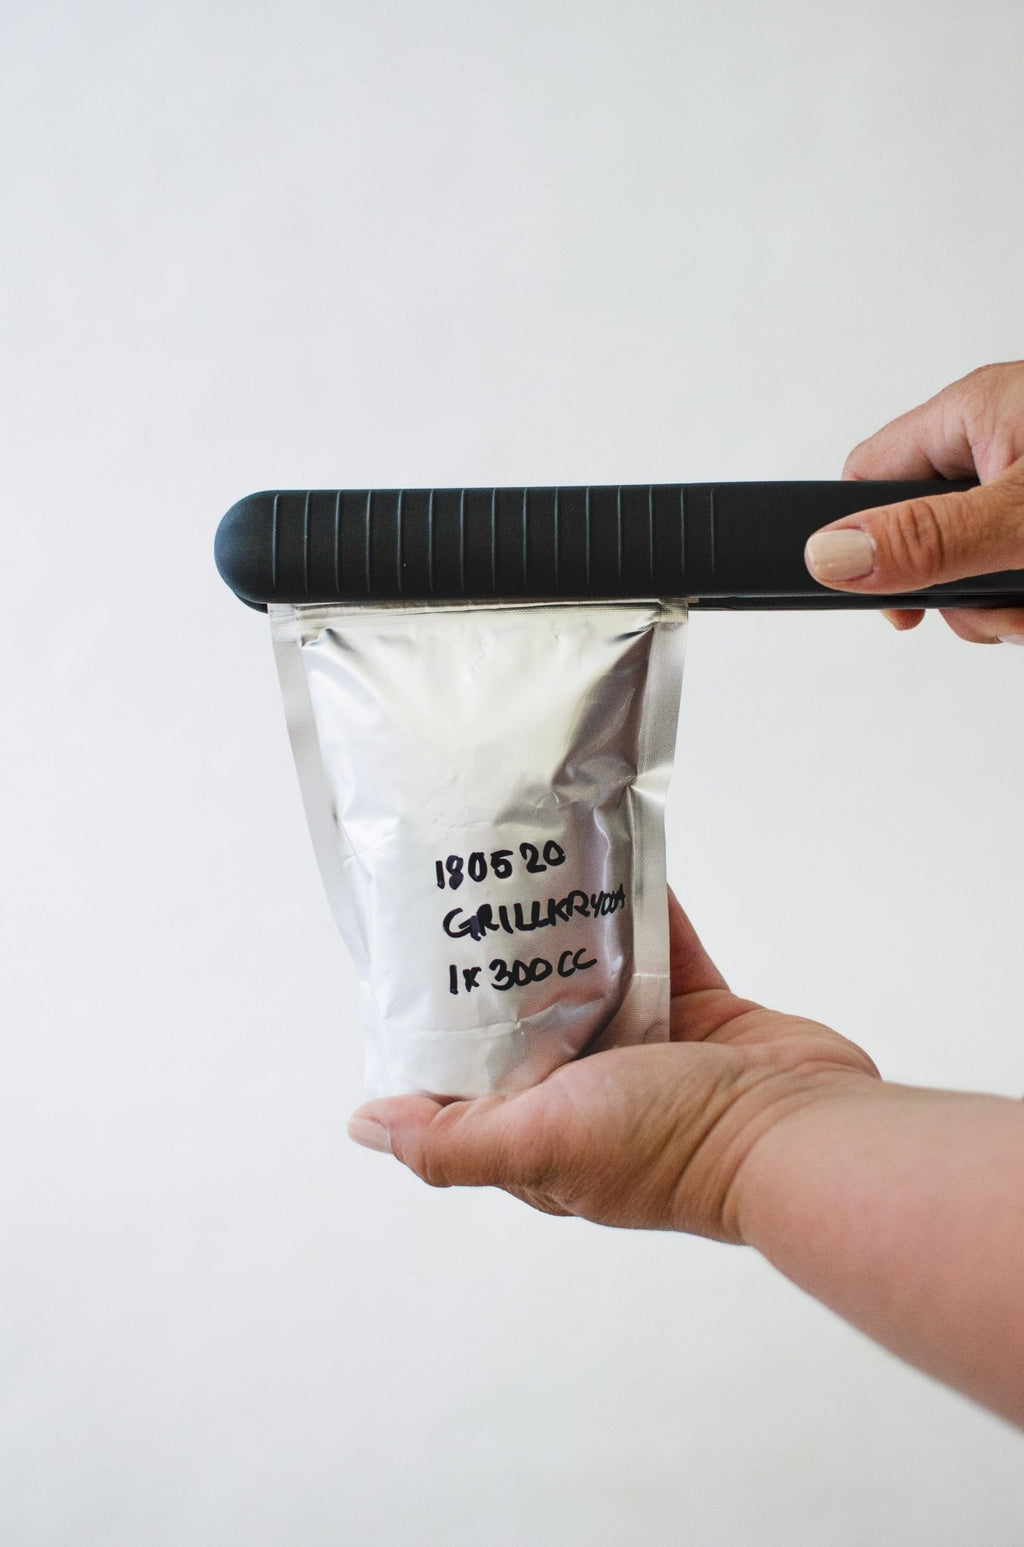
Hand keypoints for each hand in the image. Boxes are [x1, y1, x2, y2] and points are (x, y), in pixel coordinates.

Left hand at [347, 894, 877, 1239]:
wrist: (800, 1131)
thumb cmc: (668, 1144)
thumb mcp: (541, 1145)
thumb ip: (451, 1141)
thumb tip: (364, 1126)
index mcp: (544, 1130)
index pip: (470, 1078)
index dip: (441, 1029)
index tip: (417, 961)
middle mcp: (591, 1091)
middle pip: (531, 1015)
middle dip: (505, 960)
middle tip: (474, 886)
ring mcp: (651, 1048)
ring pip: (595, 971)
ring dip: (571, 925)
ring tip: (535, 859)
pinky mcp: (702, 1008)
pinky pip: (660, 944)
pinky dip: (642, 905)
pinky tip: (619, 854)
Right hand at [803, 361, 1023, 642]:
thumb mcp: (1022, 515)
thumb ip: (928, 538)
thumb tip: (829, 554)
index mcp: (970, 412)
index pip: (865, 477)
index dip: (860, 547)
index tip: (895, 606)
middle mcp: (996, 440)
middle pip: (920, 535)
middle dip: (954, 591)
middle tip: (999, 610)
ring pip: (972, 561)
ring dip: (1002, 602)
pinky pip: (1014, 564)